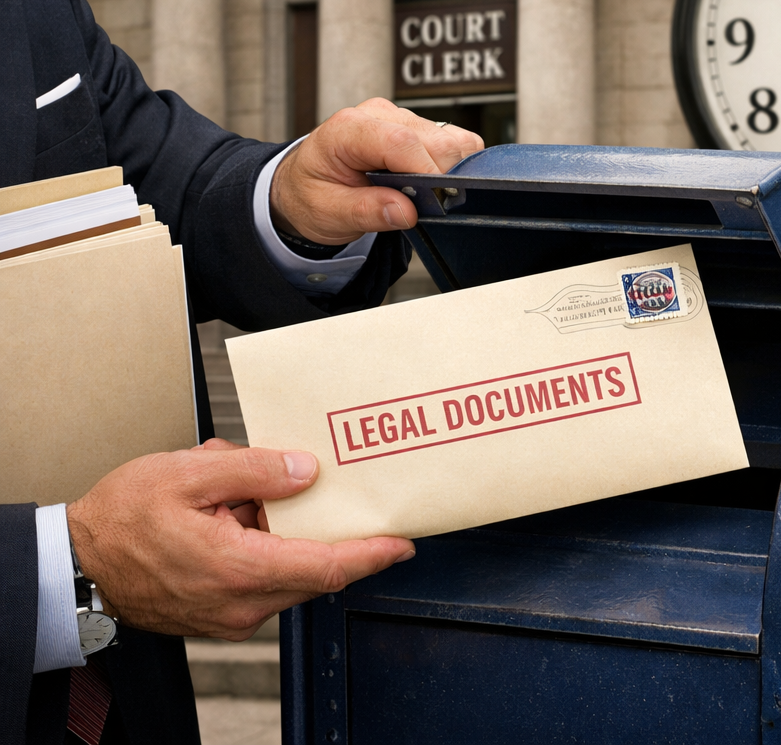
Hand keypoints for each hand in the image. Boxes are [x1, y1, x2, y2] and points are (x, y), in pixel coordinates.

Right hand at [65, 438, 414, 639]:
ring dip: (286, 530)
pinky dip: (265, 542)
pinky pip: (264, 576)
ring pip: (288, 570)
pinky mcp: (221, 611)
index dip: (371, 554)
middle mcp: (241, 603)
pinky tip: (235, 508)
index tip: (402, 542)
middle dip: (325, 526)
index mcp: (239, 568)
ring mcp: (231, 613)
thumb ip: (255, 469)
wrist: (77, 563)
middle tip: (325, 483)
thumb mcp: (190, 472)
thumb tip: (305, 472)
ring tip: (247, 489)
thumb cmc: (124, 518)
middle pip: (314, 568)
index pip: (327, 567)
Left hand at [270, 98, 482, 246]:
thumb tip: (406, 211)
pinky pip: (455, 141)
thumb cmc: (311, 193)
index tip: (435, 203)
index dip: (427, 173)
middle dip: (441, 178)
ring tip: (420, 194)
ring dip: (448, 172)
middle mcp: (378, 115)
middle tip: (423, 206)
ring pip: (452, 140)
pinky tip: (429, 183)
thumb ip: (366, 211)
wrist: (304, 185)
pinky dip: (453, 166)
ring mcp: (401, 118)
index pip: (402, 142)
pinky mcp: (418, 128)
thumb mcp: (328, 212)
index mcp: (348, 128)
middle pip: (436, 140)